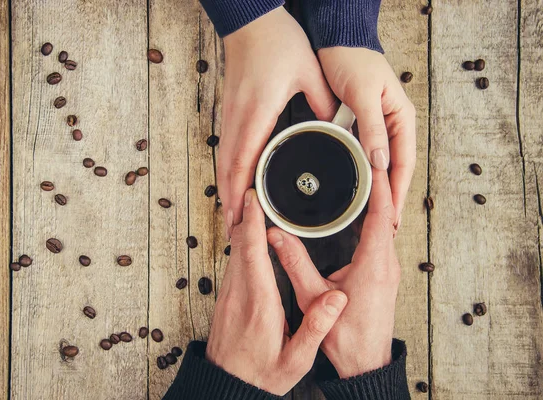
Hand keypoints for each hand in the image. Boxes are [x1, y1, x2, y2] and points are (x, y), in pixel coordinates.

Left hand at [207, 189, 347, 394]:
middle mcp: (240, 293)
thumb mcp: (296, 359)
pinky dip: (241, 242)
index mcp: (259, 303)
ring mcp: (230, 294)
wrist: (227, 388)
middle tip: (257, 187)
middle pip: (240, 243)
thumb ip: (316, 327)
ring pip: (234, 250)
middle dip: (248, 213)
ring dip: (244, 225)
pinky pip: (232, 261)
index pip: (252, 252)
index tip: (254, 198)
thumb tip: (336, 299)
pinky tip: (249, 234)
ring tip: (255, 203)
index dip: (253, 222)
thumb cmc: (262, 374)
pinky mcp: (227, 297)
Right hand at [219, 7, 336, 236]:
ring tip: (234, 215)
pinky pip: (228, 148)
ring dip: (227, 189)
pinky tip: (235, 182)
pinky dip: (229, 171)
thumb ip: (324, 101)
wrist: (250, 20)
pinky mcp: (232, 112)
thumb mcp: (309, 71)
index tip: (240, 219)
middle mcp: (239, 119)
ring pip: (225, 161)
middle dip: (230, 202)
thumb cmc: (277, 41)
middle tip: (235, 229)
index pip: (243, 163)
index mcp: (257, 113)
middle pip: (228, 169)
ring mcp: (232, 116)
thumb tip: (336, 125)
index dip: (239, 195)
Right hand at [267, 170, 399, 378]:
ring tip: (365, 179)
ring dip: (377, 202)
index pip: (380, 213)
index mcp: (374, 264)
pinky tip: (362, 214)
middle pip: (386, 214)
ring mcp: (387, 270)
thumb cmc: (346, 337)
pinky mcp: (383, 276)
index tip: (374, 161)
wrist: (366, 364)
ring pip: (385, 226)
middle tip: (366, 160)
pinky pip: (382, 239)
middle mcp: (386, 263)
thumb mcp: (313, 297)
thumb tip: (277, 236)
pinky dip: (374, 220)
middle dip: (377, 185)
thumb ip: (295, 263)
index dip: (378, 184)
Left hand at [318, 47, 415, 226]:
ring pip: (378, 164)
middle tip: (385, 226)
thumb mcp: (364, 95)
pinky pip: (361, 154)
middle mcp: (391, 125)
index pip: (404, 162)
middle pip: (394, 168)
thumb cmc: (353, 60)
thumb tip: (381, 163)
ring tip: (371, 215)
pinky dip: (359, 171)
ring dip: (376, 188)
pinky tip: (354, 187)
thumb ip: (372, 128)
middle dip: (391, 197)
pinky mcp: (357, 125)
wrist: (334, 42)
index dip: (400, 191)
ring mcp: (375, 127)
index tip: (394, 217)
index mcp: (401, 117)